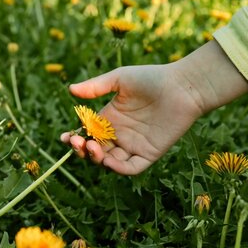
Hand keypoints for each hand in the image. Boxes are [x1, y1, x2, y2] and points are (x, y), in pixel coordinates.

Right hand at [61, 40, 247, 174]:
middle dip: (81, 149)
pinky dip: (118, 168)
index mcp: (110, 118)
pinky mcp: (149, 153)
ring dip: (97, 159)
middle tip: (78, 141)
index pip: (87, 134)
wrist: (182, 86)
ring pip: (109, 161)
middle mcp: (120, 134)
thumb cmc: (152, 78)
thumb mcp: (120, 79)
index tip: (65, 137)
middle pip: (94, 150)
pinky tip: (109, 160)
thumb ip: (96, 86)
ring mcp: (134, 145)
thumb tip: (71, 89)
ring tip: (92, 147)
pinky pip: (131, 167)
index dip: (74, 138)